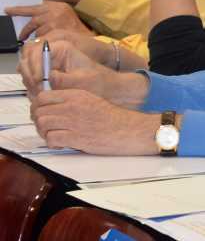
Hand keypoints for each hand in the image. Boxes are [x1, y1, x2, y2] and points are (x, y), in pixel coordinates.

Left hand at [5, 1, 91, 40]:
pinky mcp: (56, 30)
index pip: (34, 6)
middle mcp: (55, 10)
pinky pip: (42, 37)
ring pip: (37, 29)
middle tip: (21, 36)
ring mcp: (55, 20)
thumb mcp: (63, 15)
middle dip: (25, 29)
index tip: (8, 10)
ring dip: (35, 37)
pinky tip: (44, 44)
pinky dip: (41, 41)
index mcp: (56, 5)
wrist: (88, 37)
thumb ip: (49, 14)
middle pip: (33, 19)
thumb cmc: (74, 28)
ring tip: (35, 42)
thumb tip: (32, 18)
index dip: (20, 9)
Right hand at [19, 38, 144, 105]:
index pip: (35, 50)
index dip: (33, 65)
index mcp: (62, 47)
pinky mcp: (47, 72)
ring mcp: (48, 62)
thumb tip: (45, 78)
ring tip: (39, 95)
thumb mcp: (81, 81)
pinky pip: (32, 77)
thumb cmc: (99, 83)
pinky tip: (41, 95)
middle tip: (35, 90)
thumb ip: (62, 80)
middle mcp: (52, 52)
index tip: (37, 80)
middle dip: (29, 74)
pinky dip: (33, 86)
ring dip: (29, 81)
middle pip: (27, 58)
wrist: (109, 88)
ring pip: (27, 68)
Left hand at [31, 90, 161, 153]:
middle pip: (38, 112)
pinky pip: (51, 139)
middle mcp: (72, 106)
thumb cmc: (115, 118)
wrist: (131, 130)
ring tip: (54, 137)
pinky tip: (61, 145)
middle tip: (47, 129)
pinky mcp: (77, 138)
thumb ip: (72, 101)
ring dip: (44, 133)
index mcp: (76, 95)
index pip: (42, 97)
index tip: (42, 114)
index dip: (37, 107)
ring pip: (42, 125)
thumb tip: (52, 109)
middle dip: (38, 122)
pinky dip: (52, 144)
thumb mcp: (92, 101)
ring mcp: (73, 122)